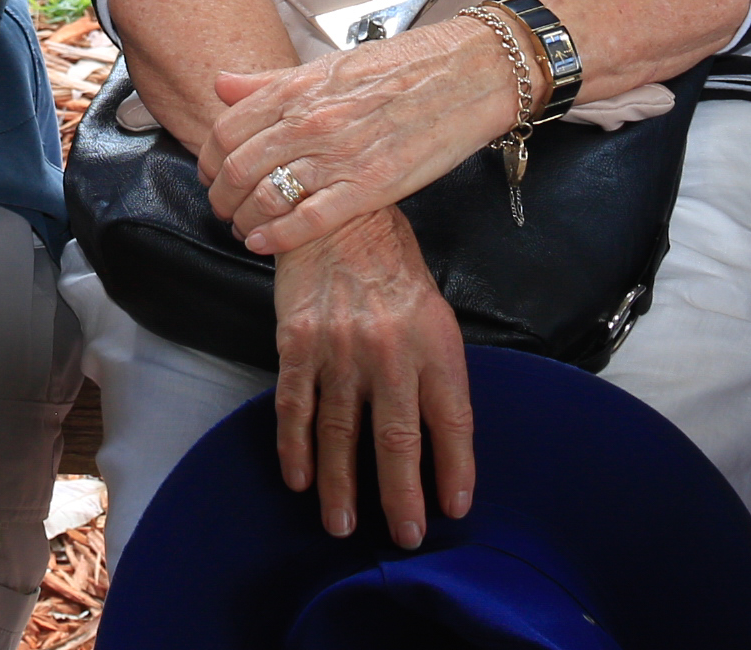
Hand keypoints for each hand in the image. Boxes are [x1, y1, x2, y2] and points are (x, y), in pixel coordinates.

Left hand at [204, 24, 521, 256]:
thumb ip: (272, 82)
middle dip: (220, 197)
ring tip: (245, 229)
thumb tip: (221, 85)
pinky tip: (264, 244)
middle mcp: (311, 121)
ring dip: (244, 221)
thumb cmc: (404, 67)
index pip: (226, 130)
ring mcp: (339, 155)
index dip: (208, 159)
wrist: (468, 73)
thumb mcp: (329, 65)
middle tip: (223, 209)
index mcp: (298, 88)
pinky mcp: (371, 186)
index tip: (210, 173)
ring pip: (266, 197)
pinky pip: (309, 220)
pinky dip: (277, 237)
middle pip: (237, 168)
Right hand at [271, 211, 474, 550]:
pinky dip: (295, 448)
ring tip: (343, 525)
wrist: (339, 214)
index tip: (453, 509)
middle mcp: (390, 350)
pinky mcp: (297, 342)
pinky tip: (298, 479)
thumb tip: (439, 440)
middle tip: (405, 537)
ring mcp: (340, 348)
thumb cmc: (393, 268)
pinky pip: (295, 406)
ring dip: (341, 486)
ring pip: (341, 433)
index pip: (452, 422)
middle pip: (398, 439)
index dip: (455, 470)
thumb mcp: (434, 313)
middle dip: (402, 496)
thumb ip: (436, 370)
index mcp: (434, 343)